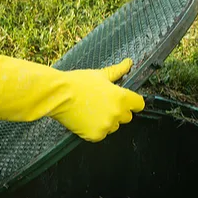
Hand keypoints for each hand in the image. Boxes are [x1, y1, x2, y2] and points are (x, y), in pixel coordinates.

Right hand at [0, 55, 144, 141]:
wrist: (58, 95)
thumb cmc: (78, 83)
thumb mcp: (100, 75)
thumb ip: (117, 71)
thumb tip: (129, 63)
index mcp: (121, 98)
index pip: (139, 104)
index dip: (132, 102)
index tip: (126, 101)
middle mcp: (117, 114)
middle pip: (127, 117)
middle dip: (119, 111)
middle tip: (104, 104)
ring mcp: (106, 126)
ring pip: (114, 126)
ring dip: (107, 121)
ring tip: (92, 110)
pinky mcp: (95, 135)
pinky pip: (101, 134)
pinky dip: (95, 129)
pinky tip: (86, 118)